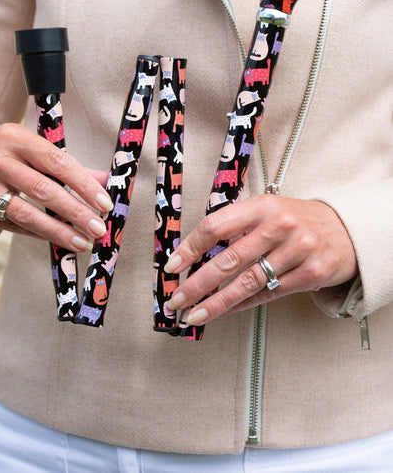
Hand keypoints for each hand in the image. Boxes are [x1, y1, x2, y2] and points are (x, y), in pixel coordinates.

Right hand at [0, 123, 111, 251]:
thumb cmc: (13, 155)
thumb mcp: (37, 151)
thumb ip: (72, 168)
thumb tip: (108, 182)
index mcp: (15, 136)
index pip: (57, 162)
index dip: (84, 185)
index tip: (105, 204)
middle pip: (42, 190)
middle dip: (75, 213)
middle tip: (98, 229)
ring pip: (25, 213)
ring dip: (58, 231)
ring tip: (82, 241)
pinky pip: (11, 226)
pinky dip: (38, 234)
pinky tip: (57, 239)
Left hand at [164, 194, 357, 325]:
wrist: (346, 230)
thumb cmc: (297, 220)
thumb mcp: (268, 210)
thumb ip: (237, 226)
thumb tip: (195, 254)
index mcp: (261, 206)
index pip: (216, 225)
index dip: (191, 248)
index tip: (173, 266)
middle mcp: (279, 225)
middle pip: (229, 259)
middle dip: (197, 283)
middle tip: (176, 299)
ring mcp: (297, 250)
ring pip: (247, 283)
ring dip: (216, 302)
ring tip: (195, 314)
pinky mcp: (310, 273)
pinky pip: (268, 294)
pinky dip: (242, 305)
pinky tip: (225, 311)